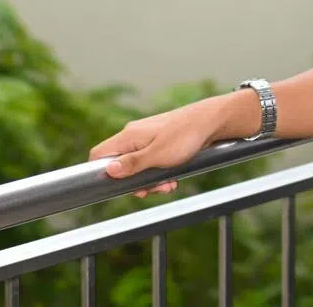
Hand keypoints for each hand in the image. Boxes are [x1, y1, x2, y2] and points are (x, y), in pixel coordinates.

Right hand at [89, 97, 226, 197]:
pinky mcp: (161, 141)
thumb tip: (109, 170)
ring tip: (168, 185)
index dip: (101, 174)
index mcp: (129, 136)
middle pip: (121, 166)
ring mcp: (148, 138)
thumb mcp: (158, 155)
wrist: (213, 121)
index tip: (116, 188)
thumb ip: (132, 163)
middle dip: (134, 182)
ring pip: (138, 166)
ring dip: (151, 180)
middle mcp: (135, 135)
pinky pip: (152, 162)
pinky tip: (172, 179)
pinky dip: (160, 173)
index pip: (99, 155)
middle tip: (150, 190)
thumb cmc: (186, 135)